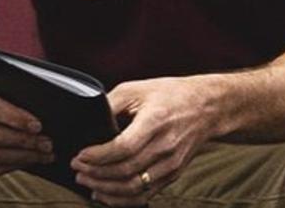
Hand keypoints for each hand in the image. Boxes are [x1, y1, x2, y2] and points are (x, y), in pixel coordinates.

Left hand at [71, 76, 217, 205]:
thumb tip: (89, 120)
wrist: (207, 107)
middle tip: (77, 169)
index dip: (98, 156)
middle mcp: (165, 146)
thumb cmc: (170, 94)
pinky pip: (146, 195)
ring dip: (106, 190)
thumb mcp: (138, 88)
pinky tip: (106, 193)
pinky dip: (123, 199)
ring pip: (134, 188)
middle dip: (95, 174)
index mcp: (155, 121)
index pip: (123, 148)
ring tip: (87, 182)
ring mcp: (171, 164)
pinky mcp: (173, 174)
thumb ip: (112, 103)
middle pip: (125, 172)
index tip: (80, 155)